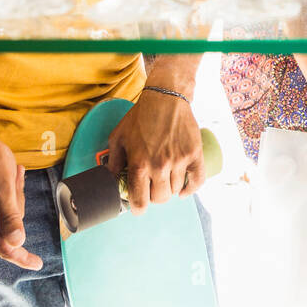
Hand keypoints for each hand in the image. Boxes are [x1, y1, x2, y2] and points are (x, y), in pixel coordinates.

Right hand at [0, 133, 41, 270]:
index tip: (37, 264)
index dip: (23, 257)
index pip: (6, 248)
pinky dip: (4, 196)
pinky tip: (5, 178)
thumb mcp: (5, 186)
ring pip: (4, 218)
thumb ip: (11, 217)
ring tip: (10, 175)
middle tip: (17, 179)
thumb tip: (17, 243)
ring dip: (12, 198)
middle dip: (18, 206)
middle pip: (8, 229)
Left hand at [107, 89, 203, 212]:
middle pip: (160, 198)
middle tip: (152, 188)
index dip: (138, 208)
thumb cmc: (140, 117)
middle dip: (154, 197)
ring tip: (165, 179)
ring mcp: (178, 161)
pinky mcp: (194, 154)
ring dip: (170, 189)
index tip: (139, 207)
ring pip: (176, 190)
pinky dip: (190, 189)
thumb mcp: (118, 138)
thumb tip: (109, 181)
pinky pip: (197, 181)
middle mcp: (159, 166)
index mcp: (138, 164)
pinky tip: (183, 188)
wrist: (165, 98)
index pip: (140, 201)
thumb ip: (113, 162)